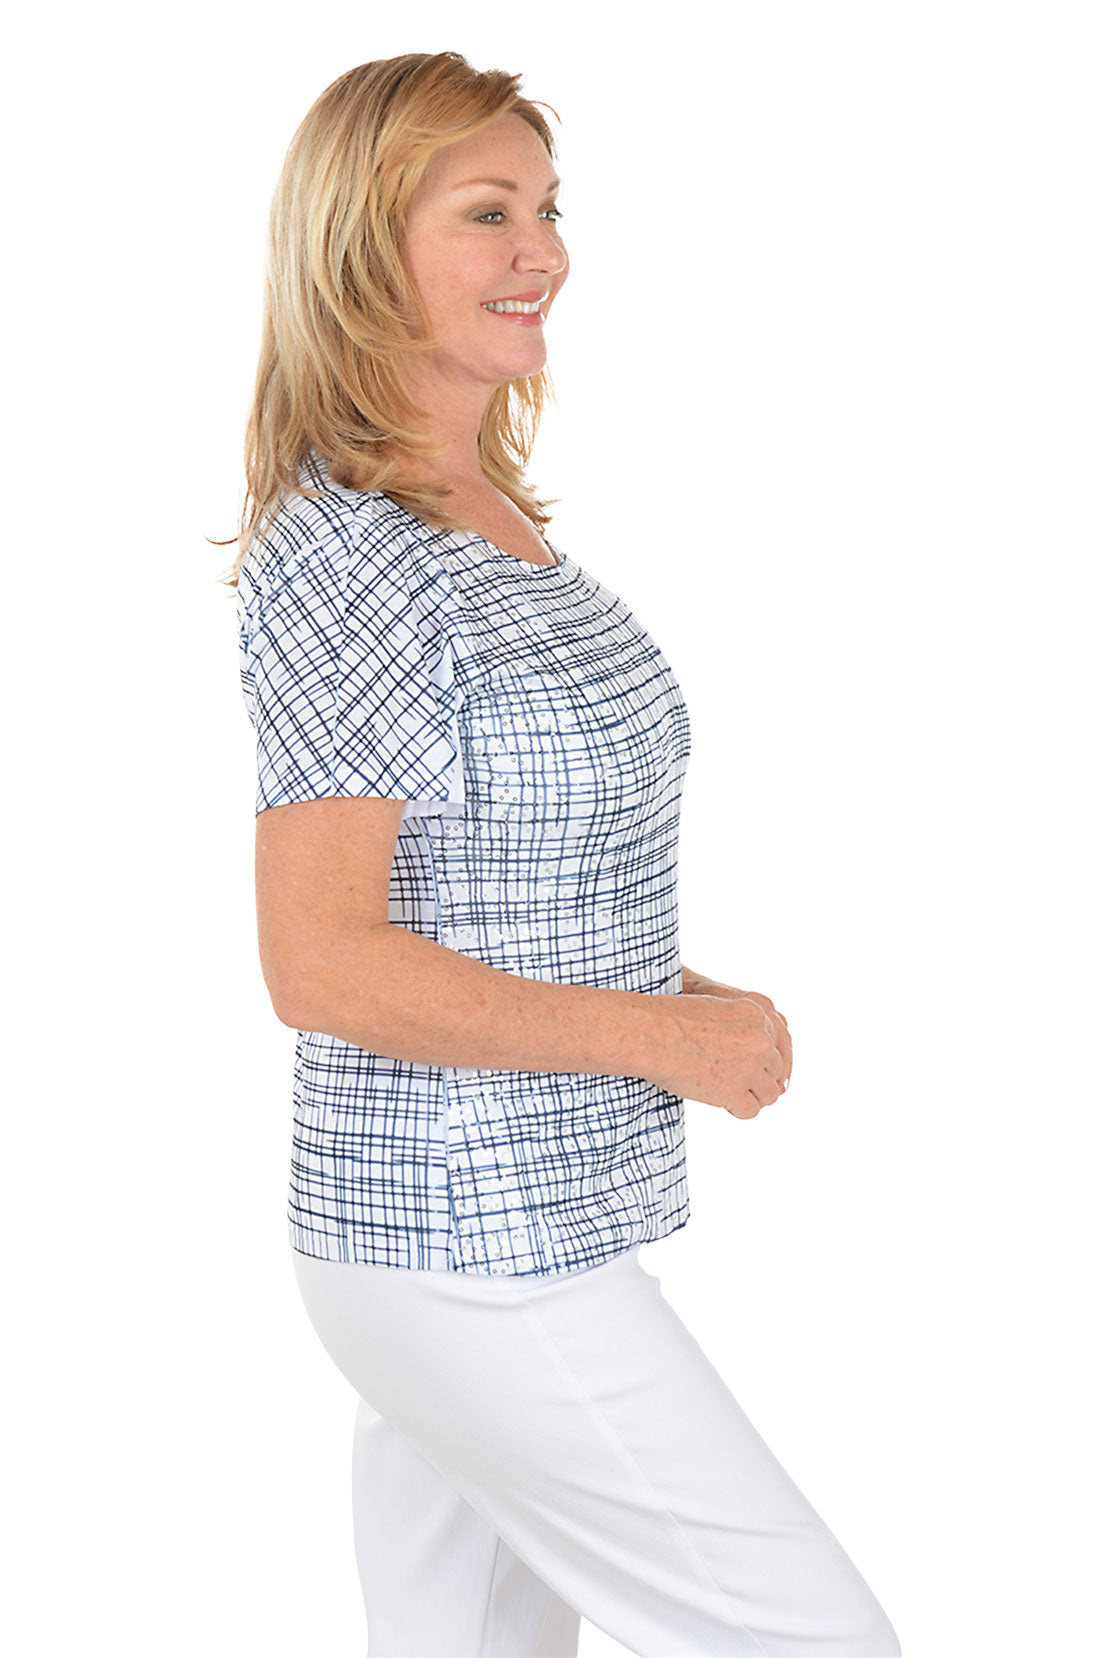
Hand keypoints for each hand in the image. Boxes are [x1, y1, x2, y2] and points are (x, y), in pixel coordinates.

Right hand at [662, 976, 791, 1117]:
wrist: (652, 1033)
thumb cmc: (671, 1018)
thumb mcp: (715, 1007)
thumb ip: (739, 1024)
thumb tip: (747, 1051)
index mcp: (757, 1013)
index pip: (781, 1043)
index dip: (771, 1061)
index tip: (765, 1072)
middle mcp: (760, 1040)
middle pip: (776, 1069)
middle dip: (761, 1078)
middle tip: (742, 1085)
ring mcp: (750, 1066)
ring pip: (769, 1093)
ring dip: (753, 1096)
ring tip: (733, 1096)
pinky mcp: (734, 1091)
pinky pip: (750, 1110)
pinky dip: (738, 1110)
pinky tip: (724, 1103)